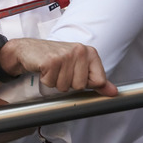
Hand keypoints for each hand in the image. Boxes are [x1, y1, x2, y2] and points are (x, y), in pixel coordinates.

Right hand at [2, 38, 117, 95]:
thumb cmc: (54, 58)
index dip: (85, 83)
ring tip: (52, 70)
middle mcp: (80, 51)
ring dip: (55, 82)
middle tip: (60, 71)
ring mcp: (65, 55)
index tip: (75, 74)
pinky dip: (46, 80)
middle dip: (68, 84)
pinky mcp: (51, 61)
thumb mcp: (78, 67)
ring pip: (65, 86)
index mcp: (89, 52)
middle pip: (81, 86)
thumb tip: (114, 92)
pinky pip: (52, 83)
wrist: (28, 50)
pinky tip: (44, 69)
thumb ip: (97, 80)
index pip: (99, 81)